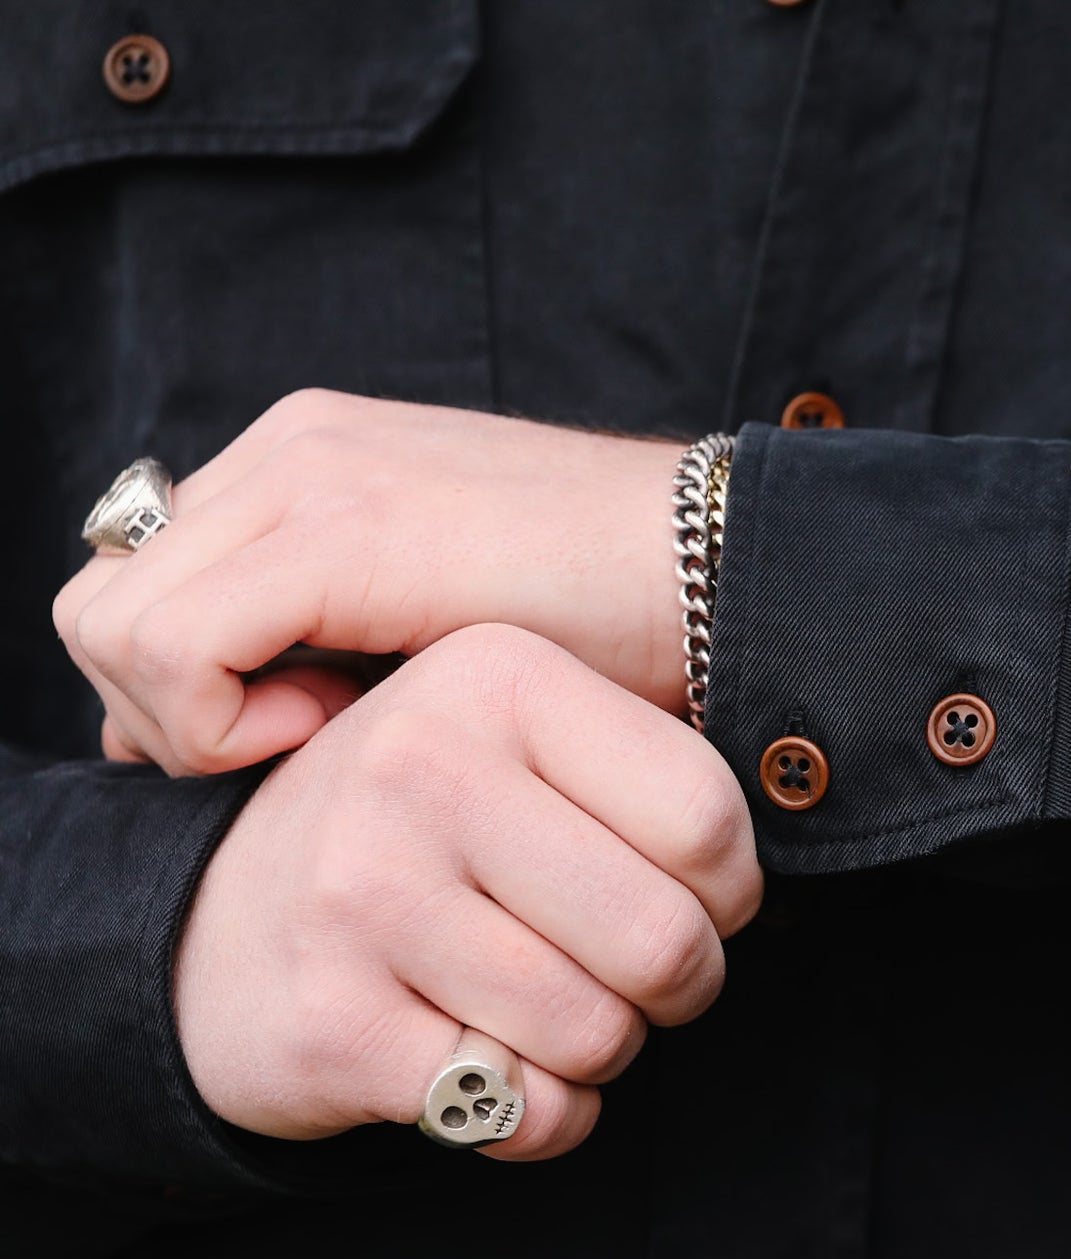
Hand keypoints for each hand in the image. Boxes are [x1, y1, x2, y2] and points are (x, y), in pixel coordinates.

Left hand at [53, 390, 689, 775]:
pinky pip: (171, 645)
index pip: (142, 581)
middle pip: (103, 603)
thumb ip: (304, 653)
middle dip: (164, 709)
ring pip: (109, 623)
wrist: (717, 574)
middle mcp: (290, 448)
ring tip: (320, 736)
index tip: (286, 739)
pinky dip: (217, 721)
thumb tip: (153, 737)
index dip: (176, 691)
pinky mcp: (337, 529)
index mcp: (310, 462)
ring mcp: (308, 476)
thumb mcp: (429, 636)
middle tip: (289, 747)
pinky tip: (327, 730)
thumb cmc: (605, 627)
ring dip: (190, 718)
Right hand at [173, 623, 759, 1159]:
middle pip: (664, 937)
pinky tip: (503, 1071)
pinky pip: (525, 1111)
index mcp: (493, 676)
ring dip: (607, 1050)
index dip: (735, 888)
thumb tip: (760, 881)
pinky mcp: (331, 1023)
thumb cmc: (422, 829)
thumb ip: (639, 770)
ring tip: (563, 1012)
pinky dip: (545, 1115)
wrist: (214, 923)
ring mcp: (362, 896)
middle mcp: (418, 767)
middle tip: (651, 980)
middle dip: (684, 984)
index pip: (705, 815)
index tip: (703, 902)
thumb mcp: (518, 740)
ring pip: (598, 1033)